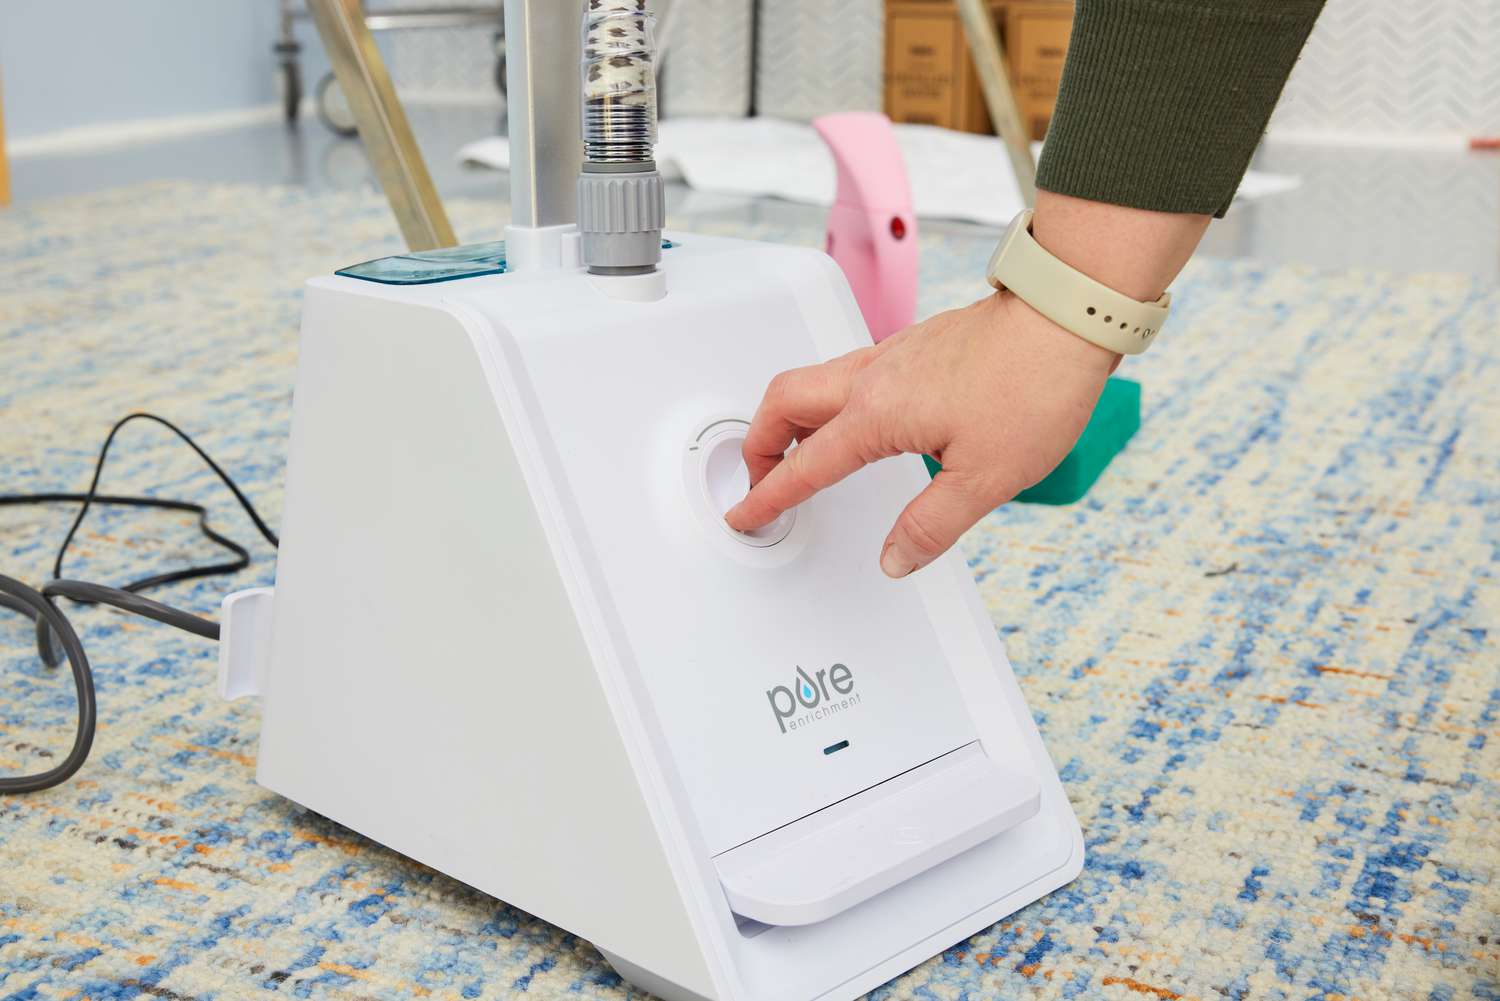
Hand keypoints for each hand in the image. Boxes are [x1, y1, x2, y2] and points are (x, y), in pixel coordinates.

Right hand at [725, 292, 1118, 577]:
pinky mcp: (914, 347)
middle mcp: (874, 376)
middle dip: (758, 445)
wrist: (1065, 317)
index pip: (805, 466)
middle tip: (760, 479)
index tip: (746, 515)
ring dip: (790, 419)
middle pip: (782, 402)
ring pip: (811, 380)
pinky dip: (827, 402)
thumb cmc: (1033, 384)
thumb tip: (895, 559)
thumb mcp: (985, 479)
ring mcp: (893, 356)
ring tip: (797, 453)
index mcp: (877, 413)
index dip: (768, 497)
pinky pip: (846, 372)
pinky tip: (855, 421)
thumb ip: (930, 526)